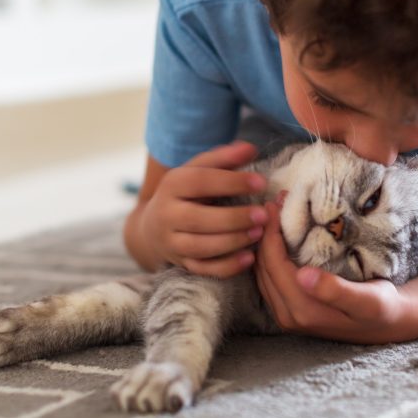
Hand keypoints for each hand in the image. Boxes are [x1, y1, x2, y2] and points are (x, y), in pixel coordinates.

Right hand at [140, 141, 268, 277]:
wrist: (154, 226)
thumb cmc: (187, 191)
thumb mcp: (198, 170)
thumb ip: (224, 158)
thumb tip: (251, 148)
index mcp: (171, 185)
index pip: (200, 181)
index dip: (231, 182)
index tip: (260, 182)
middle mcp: (166, 215)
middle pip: (199, 219)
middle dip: (234, 218)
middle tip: (263, 214)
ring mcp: (171, 243)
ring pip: (201, 247)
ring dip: (233, 242)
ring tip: (259, 232)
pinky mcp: (180, 263)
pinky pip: (203, 269)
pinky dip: (227, 267)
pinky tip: (249, 258)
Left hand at [252, 199, 417, 343]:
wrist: (387, 325)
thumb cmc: (381, 308)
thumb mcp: (367, 301)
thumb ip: (334, 291)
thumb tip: (302, 276)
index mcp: (303, 310)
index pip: (273, 265)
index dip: (270, 233)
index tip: (276, 204)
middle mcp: (288, 316)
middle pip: (263, 267)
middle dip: (265, 233)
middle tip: (275, 203)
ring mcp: (286, 315)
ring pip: (263, 273)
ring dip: (266, 242)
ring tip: (276, 214)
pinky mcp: (289, 311)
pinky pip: (269, 279)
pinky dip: (271, 255)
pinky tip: (279, 236)